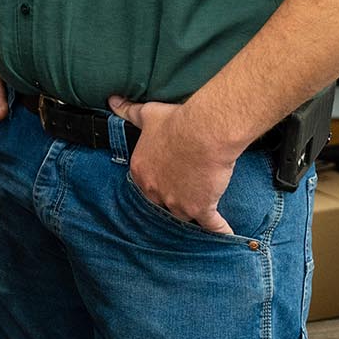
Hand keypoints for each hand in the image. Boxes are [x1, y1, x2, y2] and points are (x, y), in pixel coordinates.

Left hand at [108, 96, 238, 234]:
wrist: (203, 132)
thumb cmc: (176, 122)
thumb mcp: (147, 114)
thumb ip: (128, 111)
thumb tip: (112, 102)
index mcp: (141, 172)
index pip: (145, 185)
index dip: (156, 184)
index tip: (166, 181)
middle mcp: (155, 191)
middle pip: (162, 203)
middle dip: (171, 200)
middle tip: (183, 195)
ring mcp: (177, 203)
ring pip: (182, 216)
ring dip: (190, 213)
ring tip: (199, 212)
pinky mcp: (200, 208)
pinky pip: (210, 225)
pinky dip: (219, 230)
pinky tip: (225, 236)